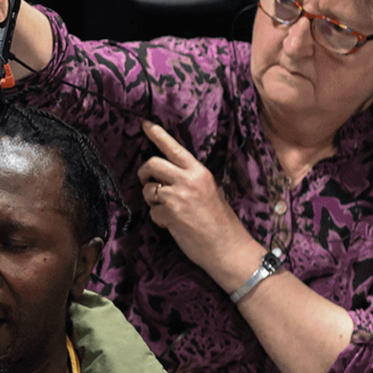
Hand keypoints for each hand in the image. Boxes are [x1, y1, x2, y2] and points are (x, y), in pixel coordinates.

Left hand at [138, 120, 258, 285]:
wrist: (228, 248)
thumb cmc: (220, 221)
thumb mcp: (210, 191)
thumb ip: (190, 180)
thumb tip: (168, 175)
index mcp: (199, 172)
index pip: (173, 148)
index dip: (157, 134)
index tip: (144, 124)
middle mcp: (188, 180)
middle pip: (152, 164)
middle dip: (144, 173)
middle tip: (148, 181)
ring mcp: (177, 197)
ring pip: (148, 189)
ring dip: (151, 200)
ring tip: (167, 209)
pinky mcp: (169, 215)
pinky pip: (152, 212)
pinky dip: (158, 219)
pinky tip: (172, 224)